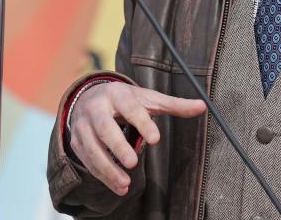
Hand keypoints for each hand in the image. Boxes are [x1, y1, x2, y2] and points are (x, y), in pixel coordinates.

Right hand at [68, 82, 205, 195]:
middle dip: (118, 146)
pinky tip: (118, 186)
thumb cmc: (125, 100)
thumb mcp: (148, 98)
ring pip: (93, 148)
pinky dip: (102, 175)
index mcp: (118, 94)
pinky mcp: (77, 142)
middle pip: (105, 128)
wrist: (89, 96)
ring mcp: (84, 125)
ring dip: (108, 168)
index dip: (143, 123)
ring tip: (125, 184)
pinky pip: (88, 161)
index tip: (156, 138)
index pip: (130, 108)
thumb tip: (202, 106)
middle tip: (132, 162)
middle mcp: (97, 108)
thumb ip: (174, 104)